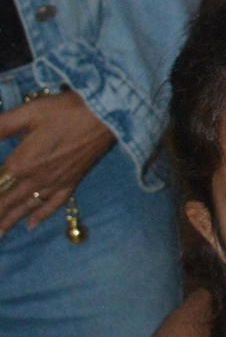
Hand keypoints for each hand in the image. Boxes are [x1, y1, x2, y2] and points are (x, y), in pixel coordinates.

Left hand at [0, 91, 112, 233]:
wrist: (105, 116)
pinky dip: (41, 216)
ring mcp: (55, 183)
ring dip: (10, 221)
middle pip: (7, 202)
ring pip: (27, 207)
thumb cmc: (64, 111)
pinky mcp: (72, 182)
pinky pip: (53, 204)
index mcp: (20, 164)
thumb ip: (0, 127)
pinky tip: (31, 225)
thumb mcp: (27, 114)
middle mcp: (36, 179)